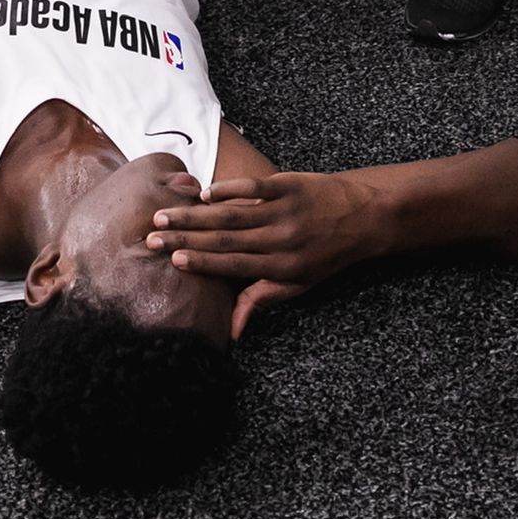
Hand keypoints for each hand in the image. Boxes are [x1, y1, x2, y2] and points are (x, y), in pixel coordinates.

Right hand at [146, 173, 388, 339]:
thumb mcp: (300, 285)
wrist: (364, 216)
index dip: (201, 263)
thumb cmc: (328, 255)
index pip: (233, 266)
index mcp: (281, 267)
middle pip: (224, 240)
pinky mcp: (288, 186)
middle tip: (153, 235)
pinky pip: (252, 188)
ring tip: (166, 214)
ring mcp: (283, 211)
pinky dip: (227, 190)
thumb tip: (233, 332)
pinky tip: (204, 194)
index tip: (172, 260)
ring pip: (230, 215)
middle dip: (185, 238)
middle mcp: (279, 240)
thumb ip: (262, 299)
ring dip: (195, 215)